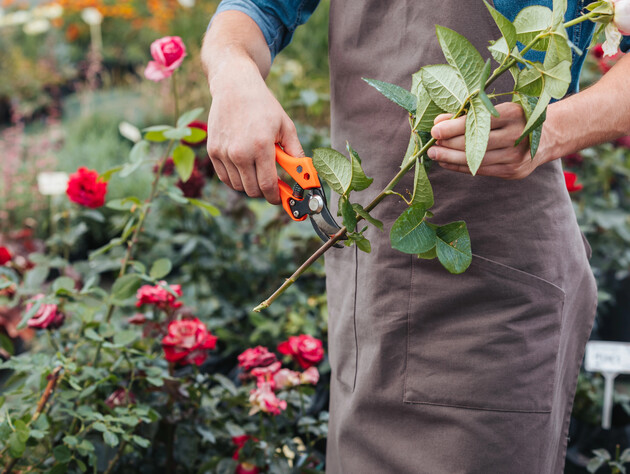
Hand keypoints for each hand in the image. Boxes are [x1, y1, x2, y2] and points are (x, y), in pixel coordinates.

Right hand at [207, 59, 302, 204]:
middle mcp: (239, 152)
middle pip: (252, 190)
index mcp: (261, 147)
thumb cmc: (264, 106)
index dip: (276, 197)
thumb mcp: (286, 126)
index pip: (267, 186)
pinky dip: (236, 179)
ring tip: (258, 169)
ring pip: (238, 186)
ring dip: (250, 184)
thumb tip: (305, 174)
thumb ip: (295, 153)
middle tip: (272, 184)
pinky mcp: (213, 151)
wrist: (235, 87)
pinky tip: (244, 168)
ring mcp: (223, 153)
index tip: (281, 199)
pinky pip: (225, 178)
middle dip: (265, 191)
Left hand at [427, 102, 545, 178]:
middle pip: (476, 143)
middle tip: (430, 146)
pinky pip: (481, 171)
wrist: (549, 135)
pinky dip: (461, 167)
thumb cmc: (515, 117)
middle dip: (449, 145)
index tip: (434, 130)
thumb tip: (438, 122)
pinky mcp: (513, 171)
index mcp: (514, 114)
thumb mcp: (496, 109)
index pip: (479, 121)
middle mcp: (517, 136)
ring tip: (434, 155)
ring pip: (476, 160)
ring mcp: (516, 156)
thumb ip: (468, 114)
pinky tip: (447, 163)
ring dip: (451, 158)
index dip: (454, 127)